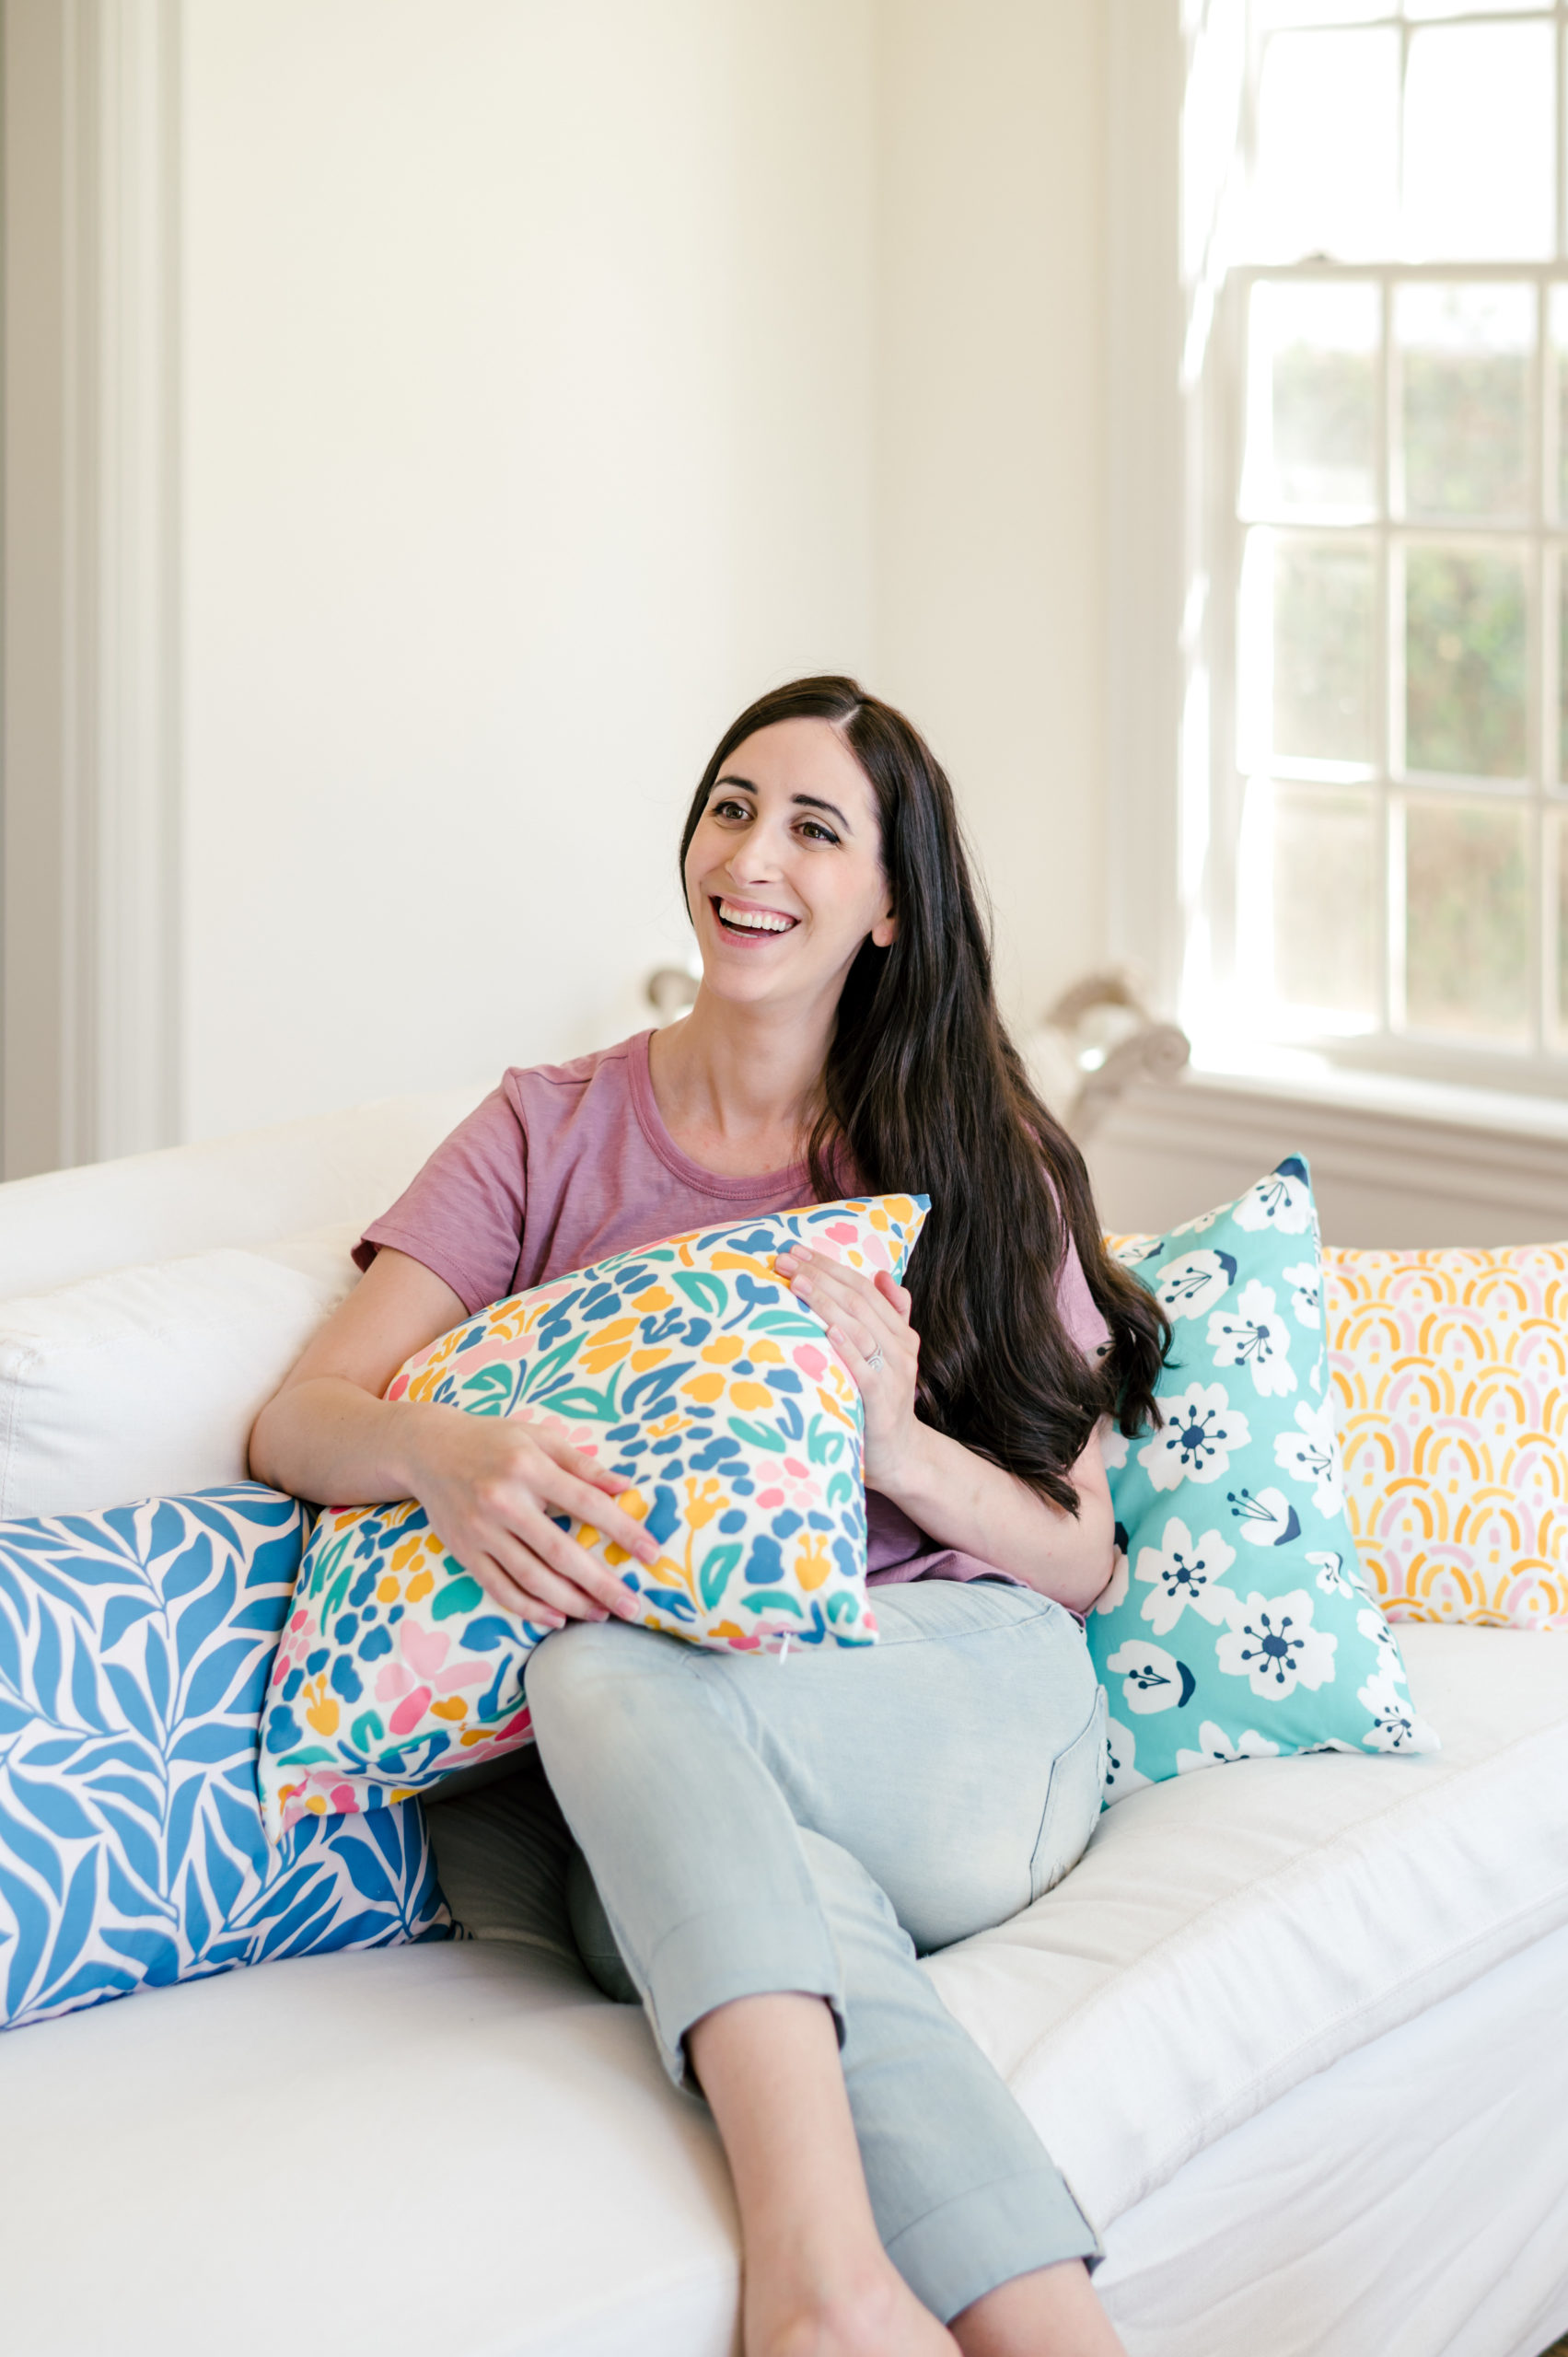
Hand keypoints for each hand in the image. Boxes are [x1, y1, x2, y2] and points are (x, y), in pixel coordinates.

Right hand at [404, 1407, 659, 1627]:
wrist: (427, 1449)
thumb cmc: (494, 1441)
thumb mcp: (539, 1438)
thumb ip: (582, 1464)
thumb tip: (626, 1486)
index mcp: (529, 1468)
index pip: (586, 1503)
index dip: (622, 1530)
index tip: (651, 1553)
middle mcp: (503, 1501)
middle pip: (560, 1552)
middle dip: (601, 1583)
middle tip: (633, 1606)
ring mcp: (482, 1530)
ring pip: (532, 1578)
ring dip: (571, 1602)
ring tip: (601, 1614)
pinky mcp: (465, 1552)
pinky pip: (500, 1589)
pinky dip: (530, 1609)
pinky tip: (556, 1619)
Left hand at [775, 1246, 923, 1492]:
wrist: (900, 1456)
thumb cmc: (882, 1402)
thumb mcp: (889, 1357)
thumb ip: (889, 1316)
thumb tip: (883, 1274)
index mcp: (900, 1333)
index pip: (864, 1288)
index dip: (831, 1266)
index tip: (797, 1250)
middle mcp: (899, 1348)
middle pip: (858, 1302)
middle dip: (820, 1276)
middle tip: (784, 1259)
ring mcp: (893, 1374)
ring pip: (859, 1328)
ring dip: (826, 1302)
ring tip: (797, 1283)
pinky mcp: (881, 1402)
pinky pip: (864, 1369)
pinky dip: (847, 1347)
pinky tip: (828, 1329)